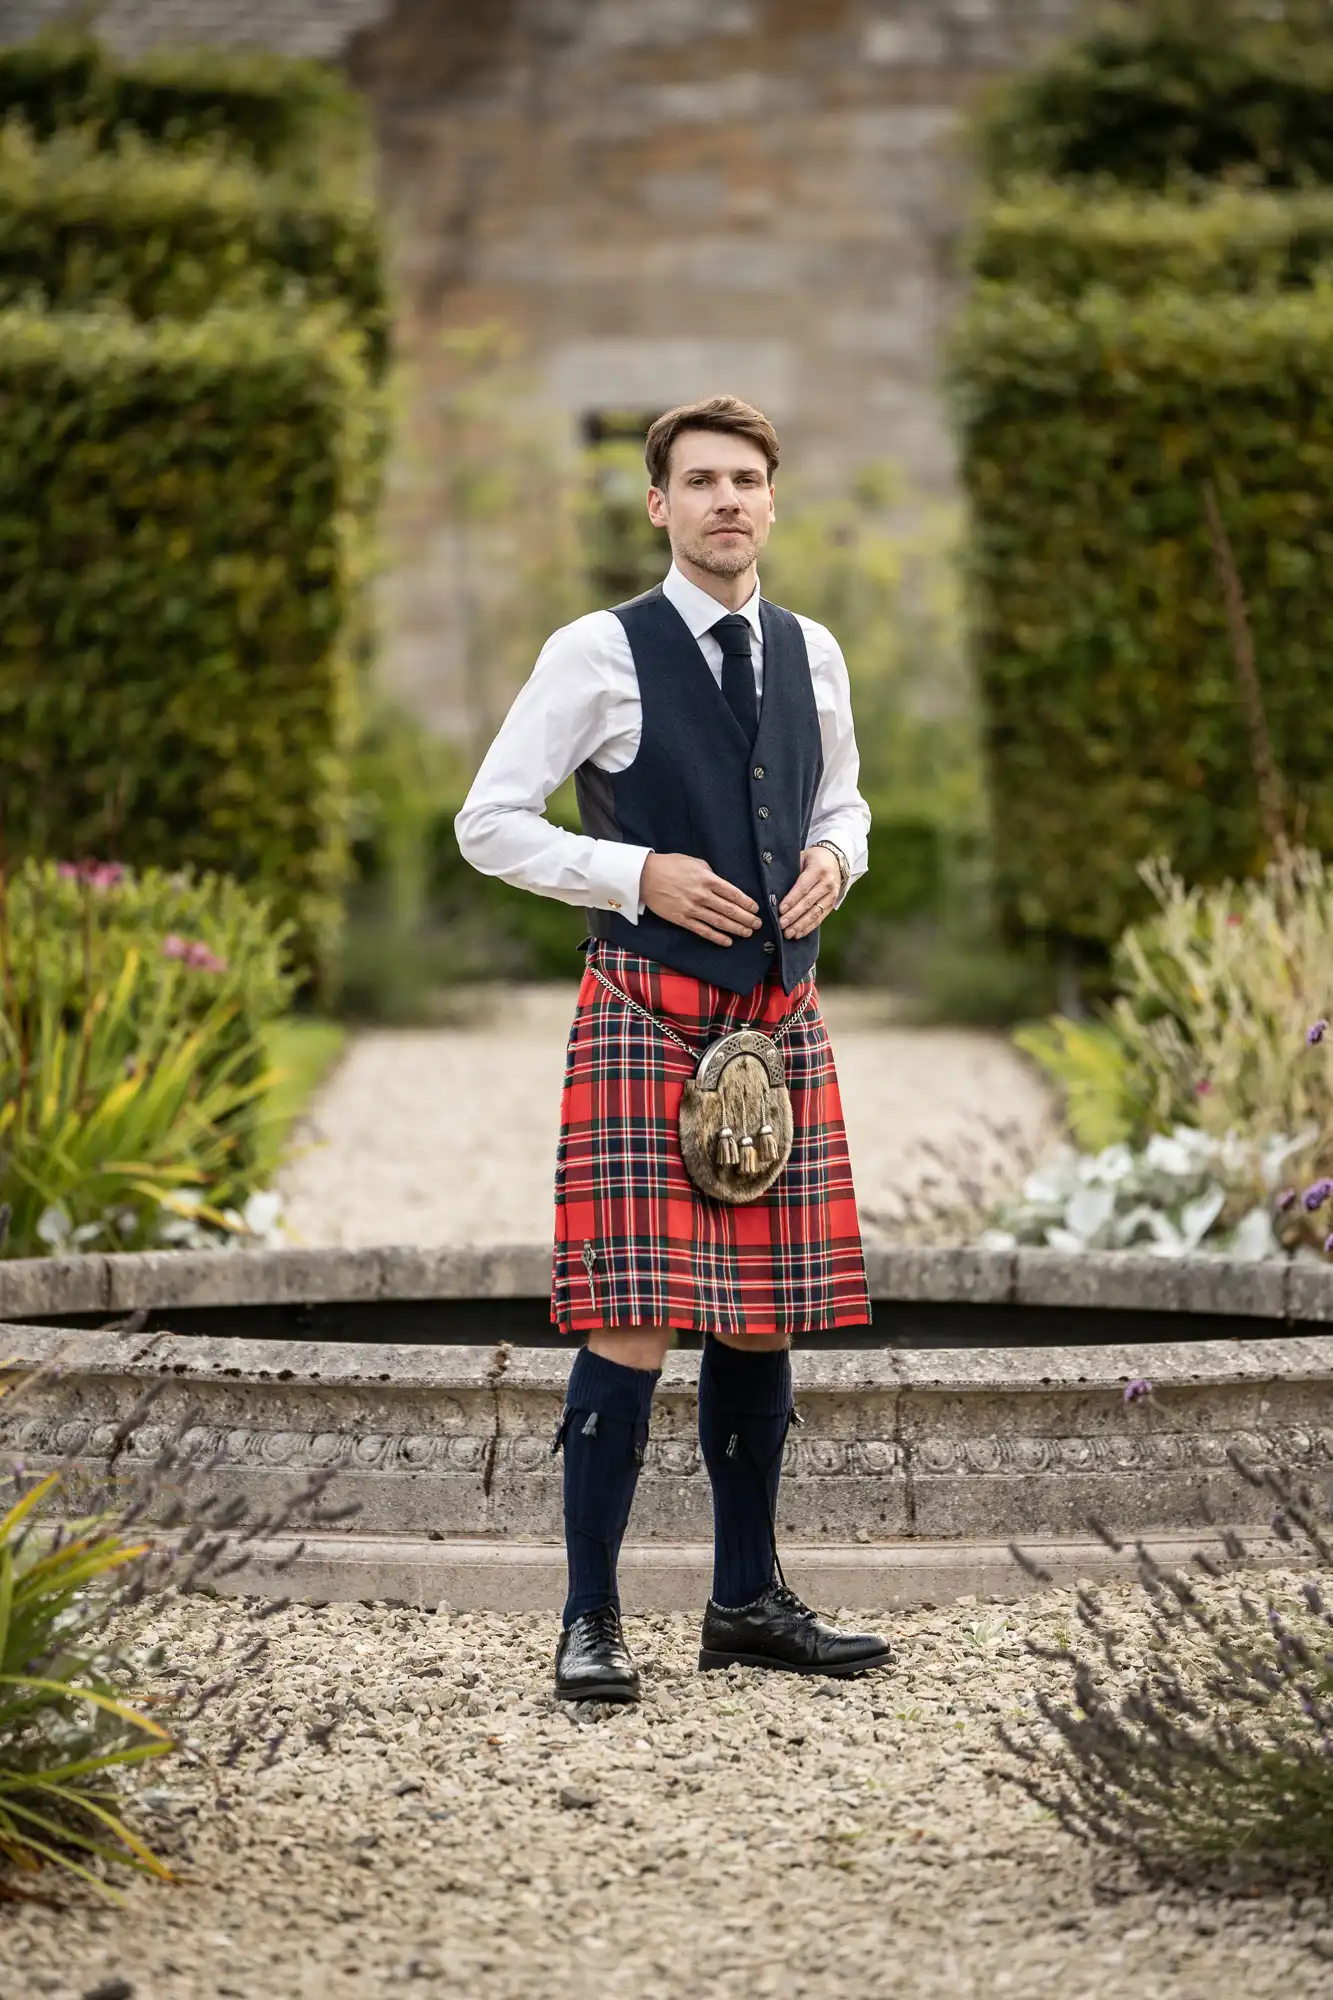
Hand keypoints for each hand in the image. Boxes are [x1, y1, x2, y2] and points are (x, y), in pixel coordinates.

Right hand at [640, 853, 760, 946]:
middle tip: (757, 924)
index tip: (755, 909)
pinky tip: (727, 941)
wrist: (644, 876)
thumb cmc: (669, 865)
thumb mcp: (693, 862)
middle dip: (746, 918)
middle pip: (729, 910)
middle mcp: (702, 895)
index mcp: (707, 879)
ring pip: (719, 922)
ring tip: (748, 933)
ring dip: (736, 928)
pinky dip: (717, 937)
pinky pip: (703, 931)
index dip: (747, 903)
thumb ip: (710, 873)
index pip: (733, 893)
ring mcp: (692, 909)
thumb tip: (721, 883)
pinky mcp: (682, 919)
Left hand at [779, 846, 840, 939]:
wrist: (836, 860)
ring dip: (800, 925)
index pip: (803, 887)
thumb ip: (791, 871)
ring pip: (815, 913)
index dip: (791, 900)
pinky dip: (809, 927)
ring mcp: (832, 895)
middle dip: (794, 915)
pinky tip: (798, 933)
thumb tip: (773, 887)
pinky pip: (820, 918)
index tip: (780, 910)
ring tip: (788, 933)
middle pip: (808, 902)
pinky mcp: (832, 904)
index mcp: (818, 870)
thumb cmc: (813, 859)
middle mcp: (827, 883)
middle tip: (781, 924)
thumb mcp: (802, 858)